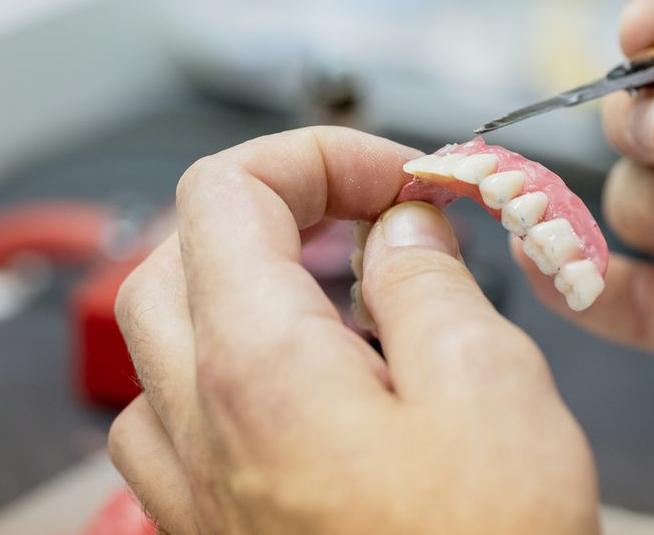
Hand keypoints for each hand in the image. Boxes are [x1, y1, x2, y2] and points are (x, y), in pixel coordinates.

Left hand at [108, 127, 598, 533]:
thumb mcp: (489, 385)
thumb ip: (426, 277)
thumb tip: (401, 224)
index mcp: (259, 364)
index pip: (227, 189)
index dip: (316, 156)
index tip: (393, 176)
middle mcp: (200, 423)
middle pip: (179, 249)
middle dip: (275, 208)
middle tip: (365, 217)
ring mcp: (192, 487)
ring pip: (164, 337)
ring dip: (242, 288)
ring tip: (339, 299)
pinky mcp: (211, 532)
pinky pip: (178, 419)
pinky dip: (232, 370)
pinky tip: (309, 392)